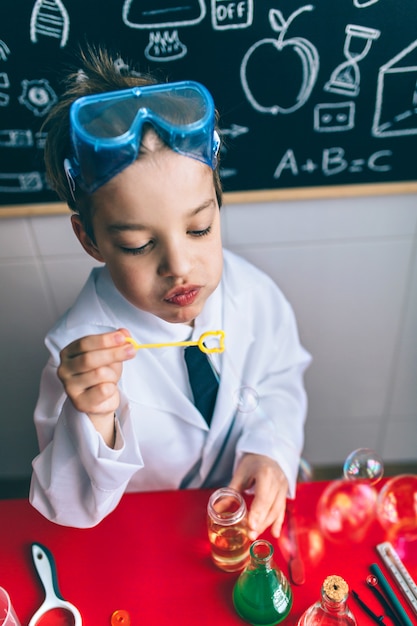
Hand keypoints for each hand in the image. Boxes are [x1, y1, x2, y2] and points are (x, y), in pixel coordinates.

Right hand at [57, 328, 135, 443]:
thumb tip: (125, 333)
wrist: (101, 399)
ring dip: (113, 374)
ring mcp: (70, 387)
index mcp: (68, 353)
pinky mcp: (79, 402)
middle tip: (131, 351)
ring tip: (112, 377)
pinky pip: (103, 390)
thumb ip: (116, 343)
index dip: (105, 340)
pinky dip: (112, 388)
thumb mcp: (110, 355)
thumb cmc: (103, 373)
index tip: (123, 338)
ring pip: (99, 374)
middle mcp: (64, 369)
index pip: (85, 343)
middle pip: (89, 358)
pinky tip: (109, 389)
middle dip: (113, 353)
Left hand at [229, 453, 288, 539]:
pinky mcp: (284, 493)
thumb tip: (216, 509)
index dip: (257, 512)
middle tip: (250, 535)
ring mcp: (283, 488)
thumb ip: (230, 492)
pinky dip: (278, 522)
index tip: (251, 525)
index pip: (262, 497)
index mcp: (265, 474)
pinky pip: (282, 509)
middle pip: (270, 506)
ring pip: (277, 510)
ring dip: (267, 525)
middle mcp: (277, 482)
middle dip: (260, 522)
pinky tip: (274, 534)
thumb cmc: (253, 462)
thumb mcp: (241, 474)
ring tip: (255, 535)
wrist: (268, 452)